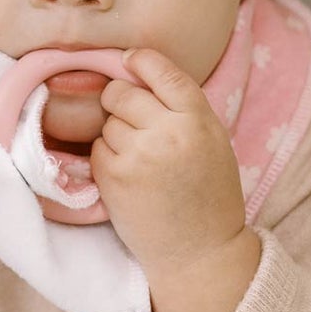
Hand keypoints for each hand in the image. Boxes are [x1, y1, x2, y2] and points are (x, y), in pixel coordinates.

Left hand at [91, 48, 246, 270]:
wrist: (199, 252)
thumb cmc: (209, 195)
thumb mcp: (214, 142)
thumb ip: (184, 108)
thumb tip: (140, 72)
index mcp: (199, 120)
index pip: (163, 72)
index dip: (141, 61)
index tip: (129, 59)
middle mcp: (168, 133)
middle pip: (122, 92)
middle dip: (121, 101)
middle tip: (135, 124)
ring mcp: (138, 155)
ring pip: (106, 121)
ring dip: (115, 134)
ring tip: (141, 160)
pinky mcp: (113, 178)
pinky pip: (97, 148)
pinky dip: (107, 158)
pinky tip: (129, 177)